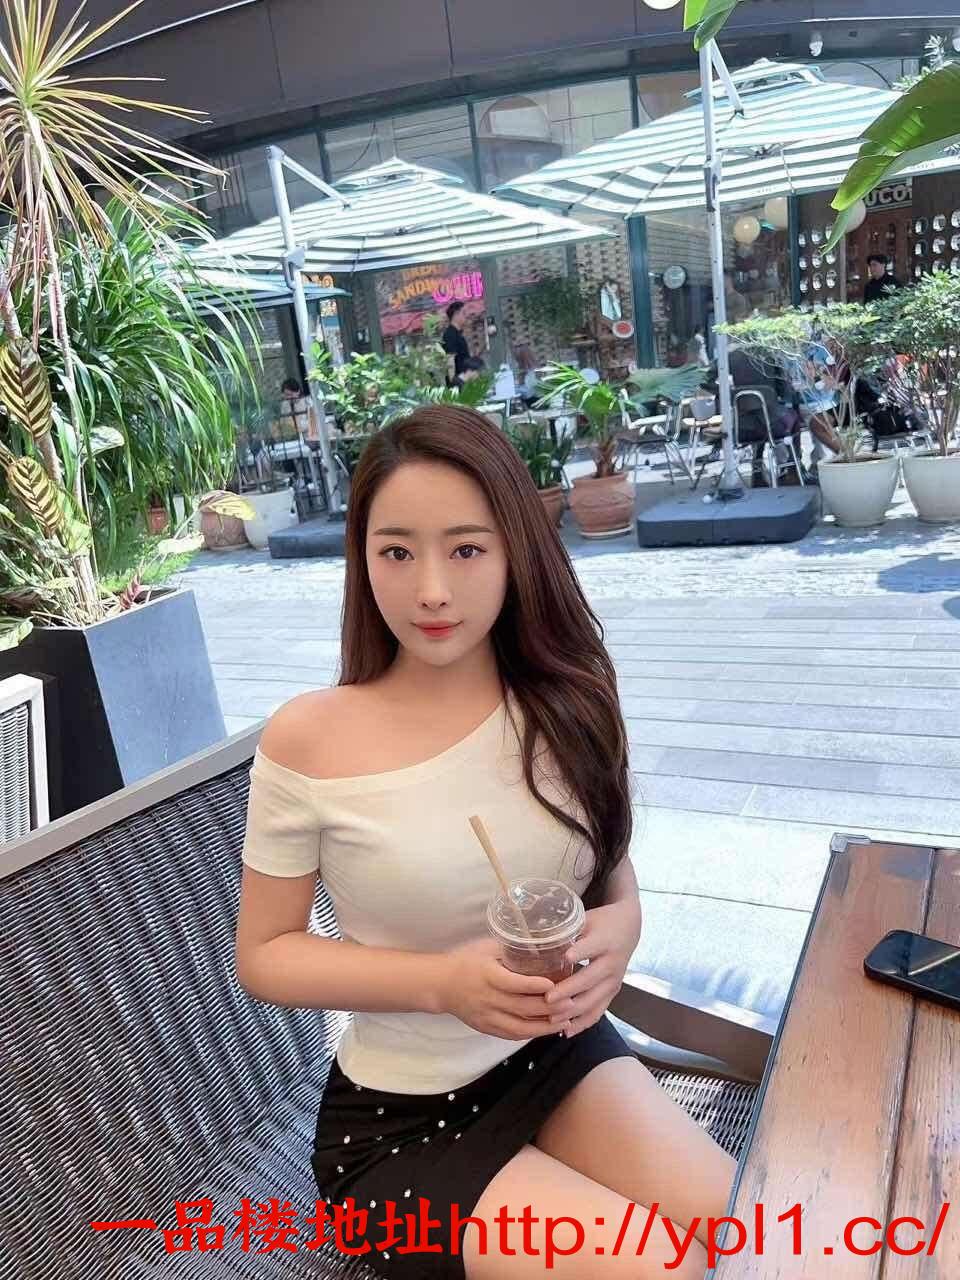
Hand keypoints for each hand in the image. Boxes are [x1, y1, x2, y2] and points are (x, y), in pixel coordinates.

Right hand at [436, 938, 567, 1040]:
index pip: (515, 984)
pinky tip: (547, 1029)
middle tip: (572, 1004)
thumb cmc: (465, 960)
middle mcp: (488, 999)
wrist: (440, 985)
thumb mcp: (485, 948)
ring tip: (566, 1021)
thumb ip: (510, 949)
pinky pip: (512, 1035)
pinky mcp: (486, 1028)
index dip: (537, 986)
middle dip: (550, 1008)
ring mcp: (487, 1017)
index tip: (558, 984)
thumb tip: (540, 945)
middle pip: (522, 1008)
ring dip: (545, 1027)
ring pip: (520, 1028)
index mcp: (487, 976)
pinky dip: (531, 1034)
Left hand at [544, 899, 641, 1037]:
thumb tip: (532, 936)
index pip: (591, 947)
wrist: (628, 929)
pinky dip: (582, 1023)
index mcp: (604, 940)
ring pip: (593, 1000)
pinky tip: (566, 1031)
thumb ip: (565, 930)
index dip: (579, 952)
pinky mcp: (613, 993)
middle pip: (590, 979)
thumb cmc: (601, 923)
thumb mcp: (586, 919)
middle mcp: (612, 963)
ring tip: (551, 1019)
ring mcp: (614, 981)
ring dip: (572, 1011)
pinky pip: (598, 1012)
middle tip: (547, 999)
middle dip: (568, 991)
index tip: (565, 957)